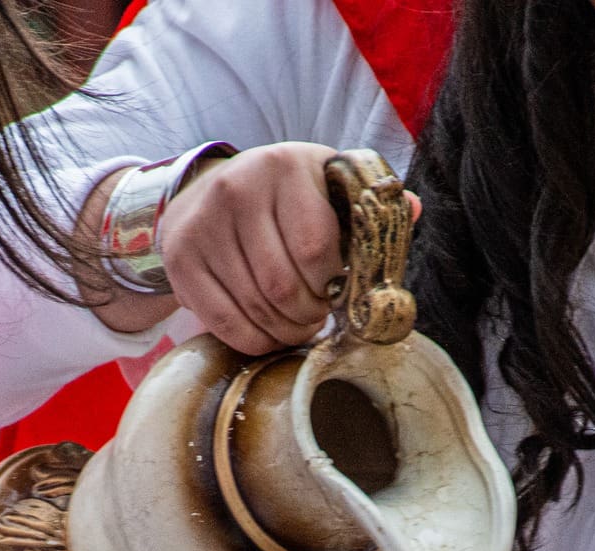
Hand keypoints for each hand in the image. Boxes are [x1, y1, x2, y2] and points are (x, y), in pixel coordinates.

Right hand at [159, 142, 345, 354]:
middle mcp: (237, 189)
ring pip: (256, 308)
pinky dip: (255, 340)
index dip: (332, 284)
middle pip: (284, 285)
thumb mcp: (324, 183)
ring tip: (298, 324)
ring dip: (286, 330)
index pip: (315, 248)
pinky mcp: (181, 259)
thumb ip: (365, 201)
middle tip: (318, 315)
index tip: (338, 290)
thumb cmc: (283, 196)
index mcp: (284, 167)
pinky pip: (224, 322)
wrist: (208, 189)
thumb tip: (413, 209)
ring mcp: (203, 224)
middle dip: (310, 314)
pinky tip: (270, 332)